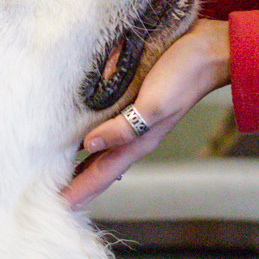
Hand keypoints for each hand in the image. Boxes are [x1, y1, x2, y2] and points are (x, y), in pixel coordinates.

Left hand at [64, 19, 231, 206]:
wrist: (207, 50)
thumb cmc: (183, 78)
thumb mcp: (154, 105)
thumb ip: (123, 128)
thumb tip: (89, 144)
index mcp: (138, 142)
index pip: (101, 174)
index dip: (79, 191)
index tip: (57, 207)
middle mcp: (133, 134)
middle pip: (98, 167)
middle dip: (76, 183)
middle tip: (51, 195)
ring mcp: (132, 118)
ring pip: (100, 148)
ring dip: (79, 161)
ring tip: (57, 170)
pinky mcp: (130, 100)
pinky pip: (104, 125)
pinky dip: (86, 134)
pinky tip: (76, 132)